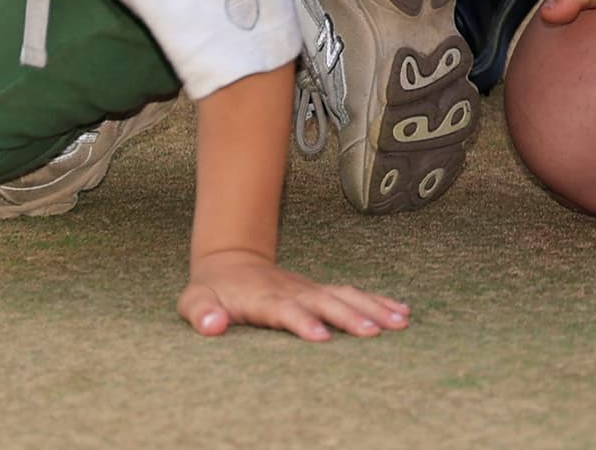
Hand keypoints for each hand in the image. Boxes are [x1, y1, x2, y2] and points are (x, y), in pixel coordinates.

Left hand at [176, 248, 408, 341]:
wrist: (229, 260)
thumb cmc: (211, 290)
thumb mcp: (194, 301)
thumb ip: (201, 313)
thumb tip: (212, 325)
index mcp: (263, 298)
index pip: (285, 310)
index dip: (302, 321)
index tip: (321, 335)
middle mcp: (292, 292)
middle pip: (325, 302)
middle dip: (350, 317)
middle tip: (374, 332)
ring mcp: (309, 290)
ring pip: (345, 296)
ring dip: (373, 308)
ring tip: (400, 322)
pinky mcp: (319, 292)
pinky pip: (352, 294)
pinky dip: (378, 301)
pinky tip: (401, 312)